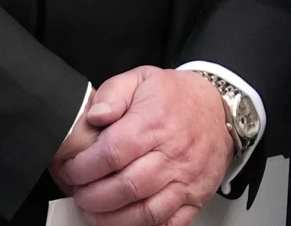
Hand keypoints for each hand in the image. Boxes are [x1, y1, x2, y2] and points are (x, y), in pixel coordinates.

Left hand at [51, 66, 234, 225]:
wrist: (220, 109)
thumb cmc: (177, 97)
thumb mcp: (141, 79)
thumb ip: (113, 94)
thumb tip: (95, 116)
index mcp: (154, 122)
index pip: (112, 153)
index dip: (83, 168)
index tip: (70, 170)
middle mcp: (172, 154)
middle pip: (126, 187)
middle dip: (91, 196)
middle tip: (78, 192)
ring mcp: (185, 179)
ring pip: (146, 211)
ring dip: (112, 218)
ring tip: (94, 211)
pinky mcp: (195, 197)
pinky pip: (170, 224)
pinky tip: (126, 221)